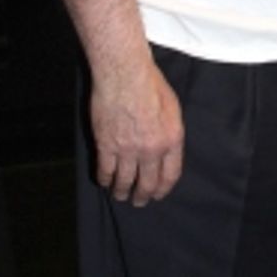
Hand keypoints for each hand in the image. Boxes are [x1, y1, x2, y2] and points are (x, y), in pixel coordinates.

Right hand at [89, 57, 184, 204]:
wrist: (125, 74)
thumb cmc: (151, 84)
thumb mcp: (172, 108)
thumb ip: (170, 132)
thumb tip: (165, 148)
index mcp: (171, 140)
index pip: (170, 175)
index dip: (163, 188)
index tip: (158, 194)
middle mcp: (151, 150)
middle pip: (147, 183)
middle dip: (142, 196)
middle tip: (139, 201)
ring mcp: (127, 149)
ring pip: (124, 180)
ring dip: (122, 191)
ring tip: (120, 195)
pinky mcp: (106, 145)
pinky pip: (105, 170)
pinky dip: (104, 179)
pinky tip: (104, 181)